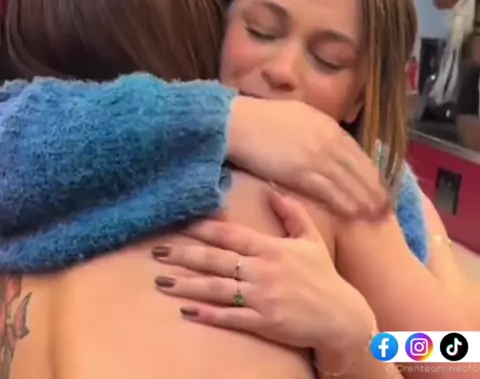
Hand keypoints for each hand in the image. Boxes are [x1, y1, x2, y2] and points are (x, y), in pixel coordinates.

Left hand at [153, 192, 374, 359]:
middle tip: (157, 251)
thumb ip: (292, 212)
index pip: (231, 234)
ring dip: (187, 285)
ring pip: (217, 289)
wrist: (342, 317)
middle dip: (185, 255)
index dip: (204, 228)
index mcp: (271, 248)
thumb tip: (273, 188)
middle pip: (217, 260)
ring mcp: (262, 298)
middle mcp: (263, 271)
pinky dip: (208, 314)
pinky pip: (231, 317)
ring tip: (162, 281)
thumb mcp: (311, 238)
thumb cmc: (323, 275)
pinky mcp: (264, 323)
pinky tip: (187, 311)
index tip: (180, 223)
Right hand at [228, 97, 388, 218]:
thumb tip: (330, 137)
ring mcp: (316, 156)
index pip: (358, 152)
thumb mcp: (299, 113)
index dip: (371, 171)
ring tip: (375, 215)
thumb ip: (318, 127)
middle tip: (385, 207)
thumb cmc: (263, 118)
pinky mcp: (301, 173)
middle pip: (359, 169)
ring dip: (364, 199)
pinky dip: (344, 203)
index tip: (381, 185)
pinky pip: (330, 191)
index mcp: (328, 125)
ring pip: (348, 182)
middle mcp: (328, 140)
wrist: (238, 123)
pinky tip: (353, 214)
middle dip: (374, 189)